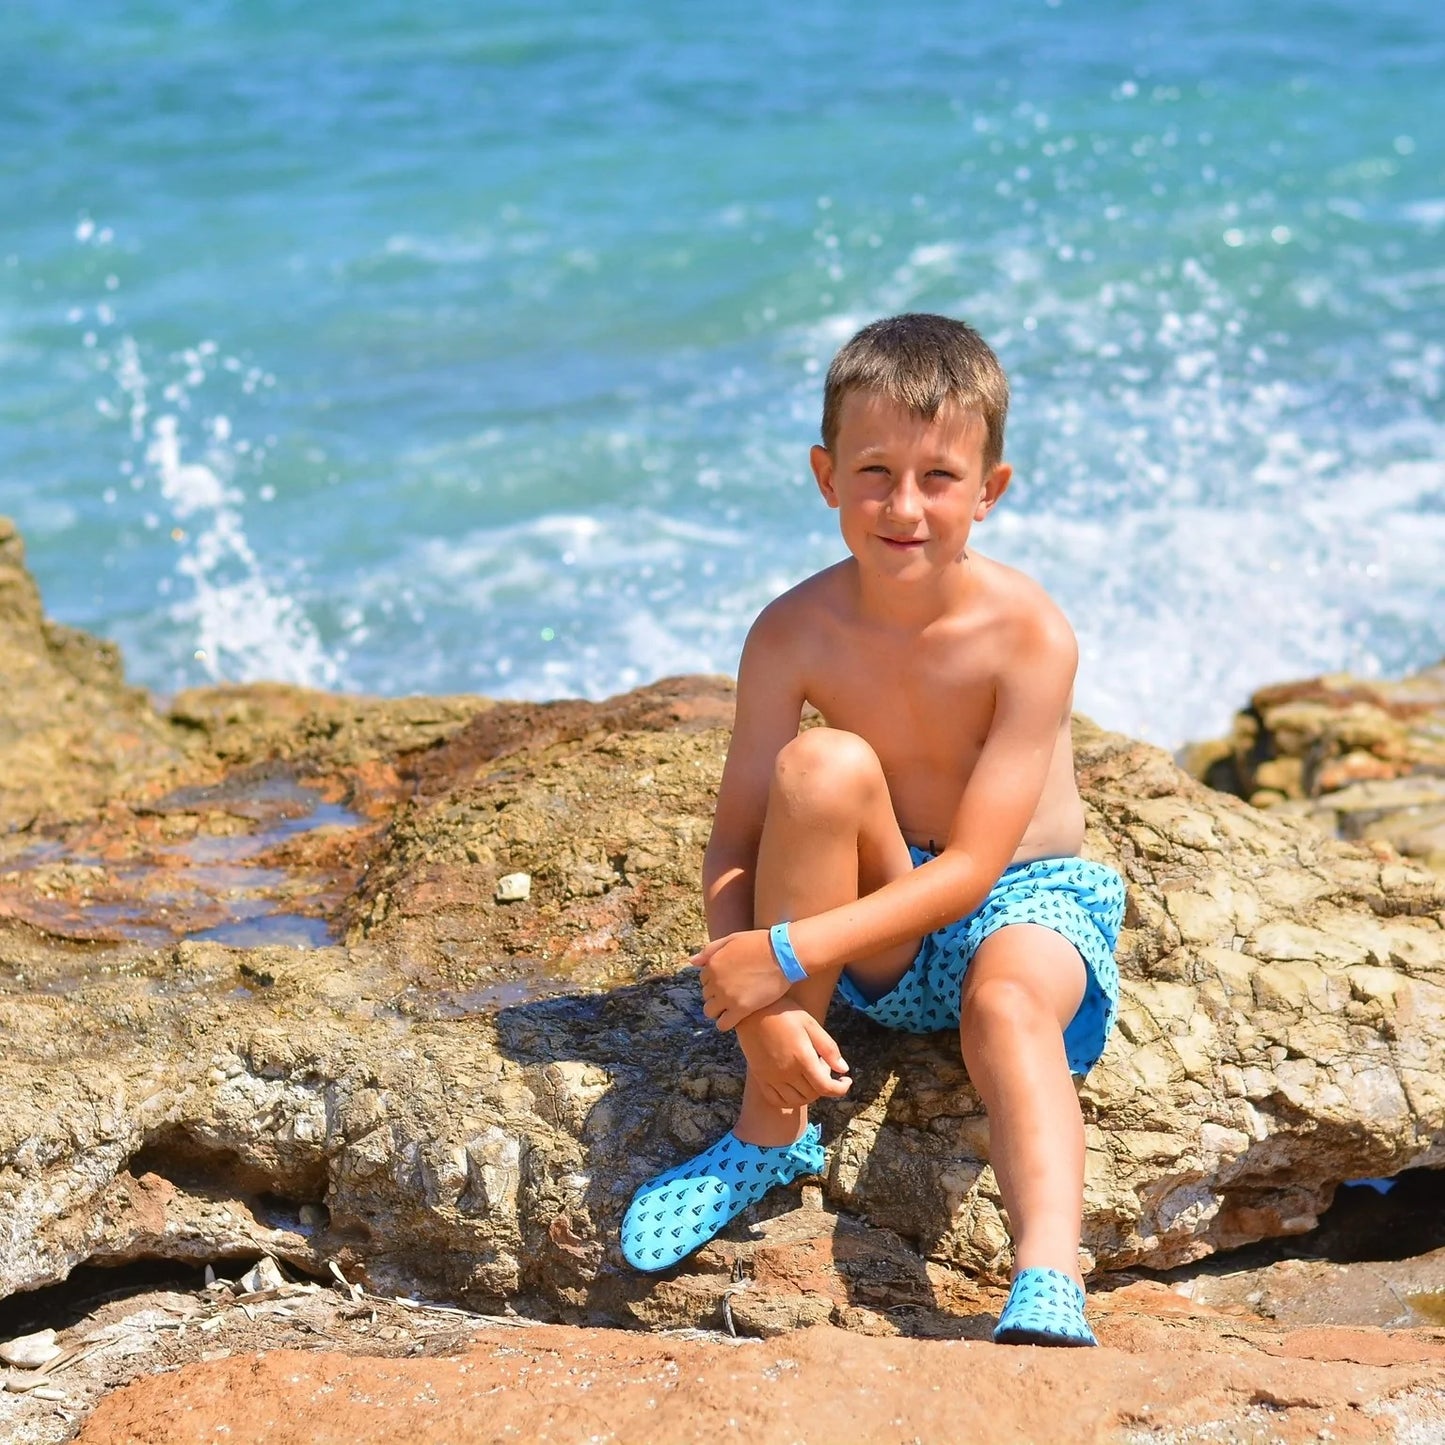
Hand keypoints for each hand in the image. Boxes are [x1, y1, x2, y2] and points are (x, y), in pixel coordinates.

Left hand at [692, 928, 791, 1030]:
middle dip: (717, 995)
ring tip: (732, 1008)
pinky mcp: (741, 1009)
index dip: (716, 981)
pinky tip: (735, 1019)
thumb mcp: (732, 939)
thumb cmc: (760, 943)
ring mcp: (727, 996)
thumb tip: (692, 961)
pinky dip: (726, 1023)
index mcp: (713, 964)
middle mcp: (716, 981)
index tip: (729, 981)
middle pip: (707, 995)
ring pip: (710, 1012)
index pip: (704, 979)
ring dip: (718, 1010)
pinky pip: (723, 1024)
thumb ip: (710, 950)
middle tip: (733, 994)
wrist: (783, 953)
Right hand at [736, 1002, 850, 1108]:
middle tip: (825, 1066)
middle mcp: (787, 1072)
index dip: (841, 1088)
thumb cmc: (784, 1012)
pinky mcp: (760, 1078)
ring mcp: (772, 1077)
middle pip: (813, 1094)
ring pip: (796, 1101)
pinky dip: (789, 1100)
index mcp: (802, 1058)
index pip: (825, 1087)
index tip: (846, 1080)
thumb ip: (829, 1048)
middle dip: (825, 1085)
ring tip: (810, 1076)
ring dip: (809, 1095)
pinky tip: (794, 1088)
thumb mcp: (811, 1024)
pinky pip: (777, 1100)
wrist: (752, 1010)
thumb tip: (844, 1069)